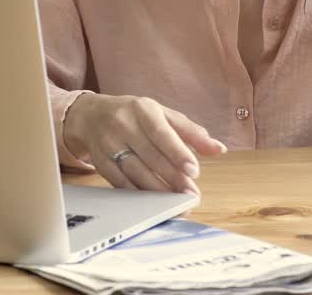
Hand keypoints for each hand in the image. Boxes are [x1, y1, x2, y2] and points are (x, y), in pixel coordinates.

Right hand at [63, 93, 226, 195]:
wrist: (92, 116)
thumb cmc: (136, 116)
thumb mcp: (164, 115)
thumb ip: (192, 132)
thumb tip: (218, 149)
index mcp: (142, 109)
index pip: (161, 132)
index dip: (177, 152)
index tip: (194, 171)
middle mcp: (122, 124)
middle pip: (149, 155)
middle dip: (172, 177)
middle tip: (190, 194)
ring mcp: (108, 144)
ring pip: (135, 171)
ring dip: (157, 190)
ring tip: (177, 202)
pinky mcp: (100, 162)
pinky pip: (120, 182)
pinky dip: (139, 194)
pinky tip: (154, 203)